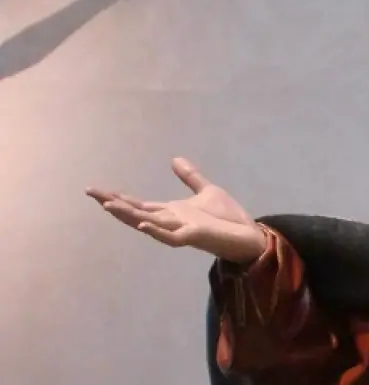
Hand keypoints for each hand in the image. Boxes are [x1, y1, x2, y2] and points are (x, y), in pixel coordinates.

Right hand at [87, 158, 266, 262]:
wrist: (249, 234)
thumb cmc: (228, 217)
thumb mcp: (207, 191)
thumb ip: (190, 177)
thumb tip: (174, 159)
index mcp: (172, 212)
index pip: (139, 204)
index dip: (119, 198)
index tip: (96, 191)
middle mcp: (170, 221)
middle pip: (136, 212)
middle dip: (114, 203)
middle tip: (91, 193)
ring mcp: (179, 230)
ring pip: (147, 223)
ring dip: (128, 216)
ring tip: (107, 206)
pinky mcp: (192, 237)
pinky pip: (170, 236)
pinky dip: (157, 231)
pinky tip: (144, 223)